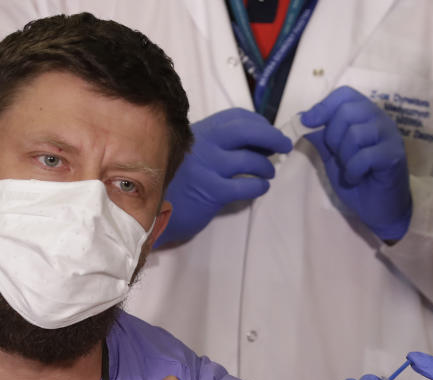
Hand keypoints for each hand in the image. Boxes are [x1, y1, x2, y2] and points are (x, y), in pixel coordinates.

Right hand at [157, 108, 292, 245]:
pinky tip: (260, 187)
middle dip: (272, 136)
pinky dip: (259, 186)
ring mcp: (208, 167)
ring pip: (252, 160)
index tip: (270, 132)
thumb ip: (214, 144)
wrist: (148, 209)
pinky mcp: (212, 192)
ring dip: (266, 166)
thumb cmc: (174, 182)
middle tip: (283, 146)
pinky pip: (247, 186)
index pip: (237, 117)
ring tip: (268, 172)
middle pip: (247, 131)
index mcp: (199, 131)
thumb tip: (255, 142)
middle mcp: (204, 144)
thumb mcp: (190, 154)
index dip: (260, 123)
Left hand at [301, 86, 411, 240]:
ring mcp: (390, 136)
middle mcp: (380, 119)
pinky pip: (364, 156)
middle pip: (347, 110)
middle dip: (332, 136)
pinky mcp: (394, 155)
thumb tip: (302, 118)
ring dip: (344, 156)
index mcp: (365, 115)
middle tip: (337, 156)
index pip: (344, 94)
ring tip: (350, 169)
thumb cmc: (358, 179)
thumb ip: (321, 136)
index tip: (308, 122)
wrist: (380, 208)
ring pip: (355, 133)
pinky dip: (353, 170)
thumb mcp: (332, 155)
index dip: (323, 106)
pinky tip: (356, 178)